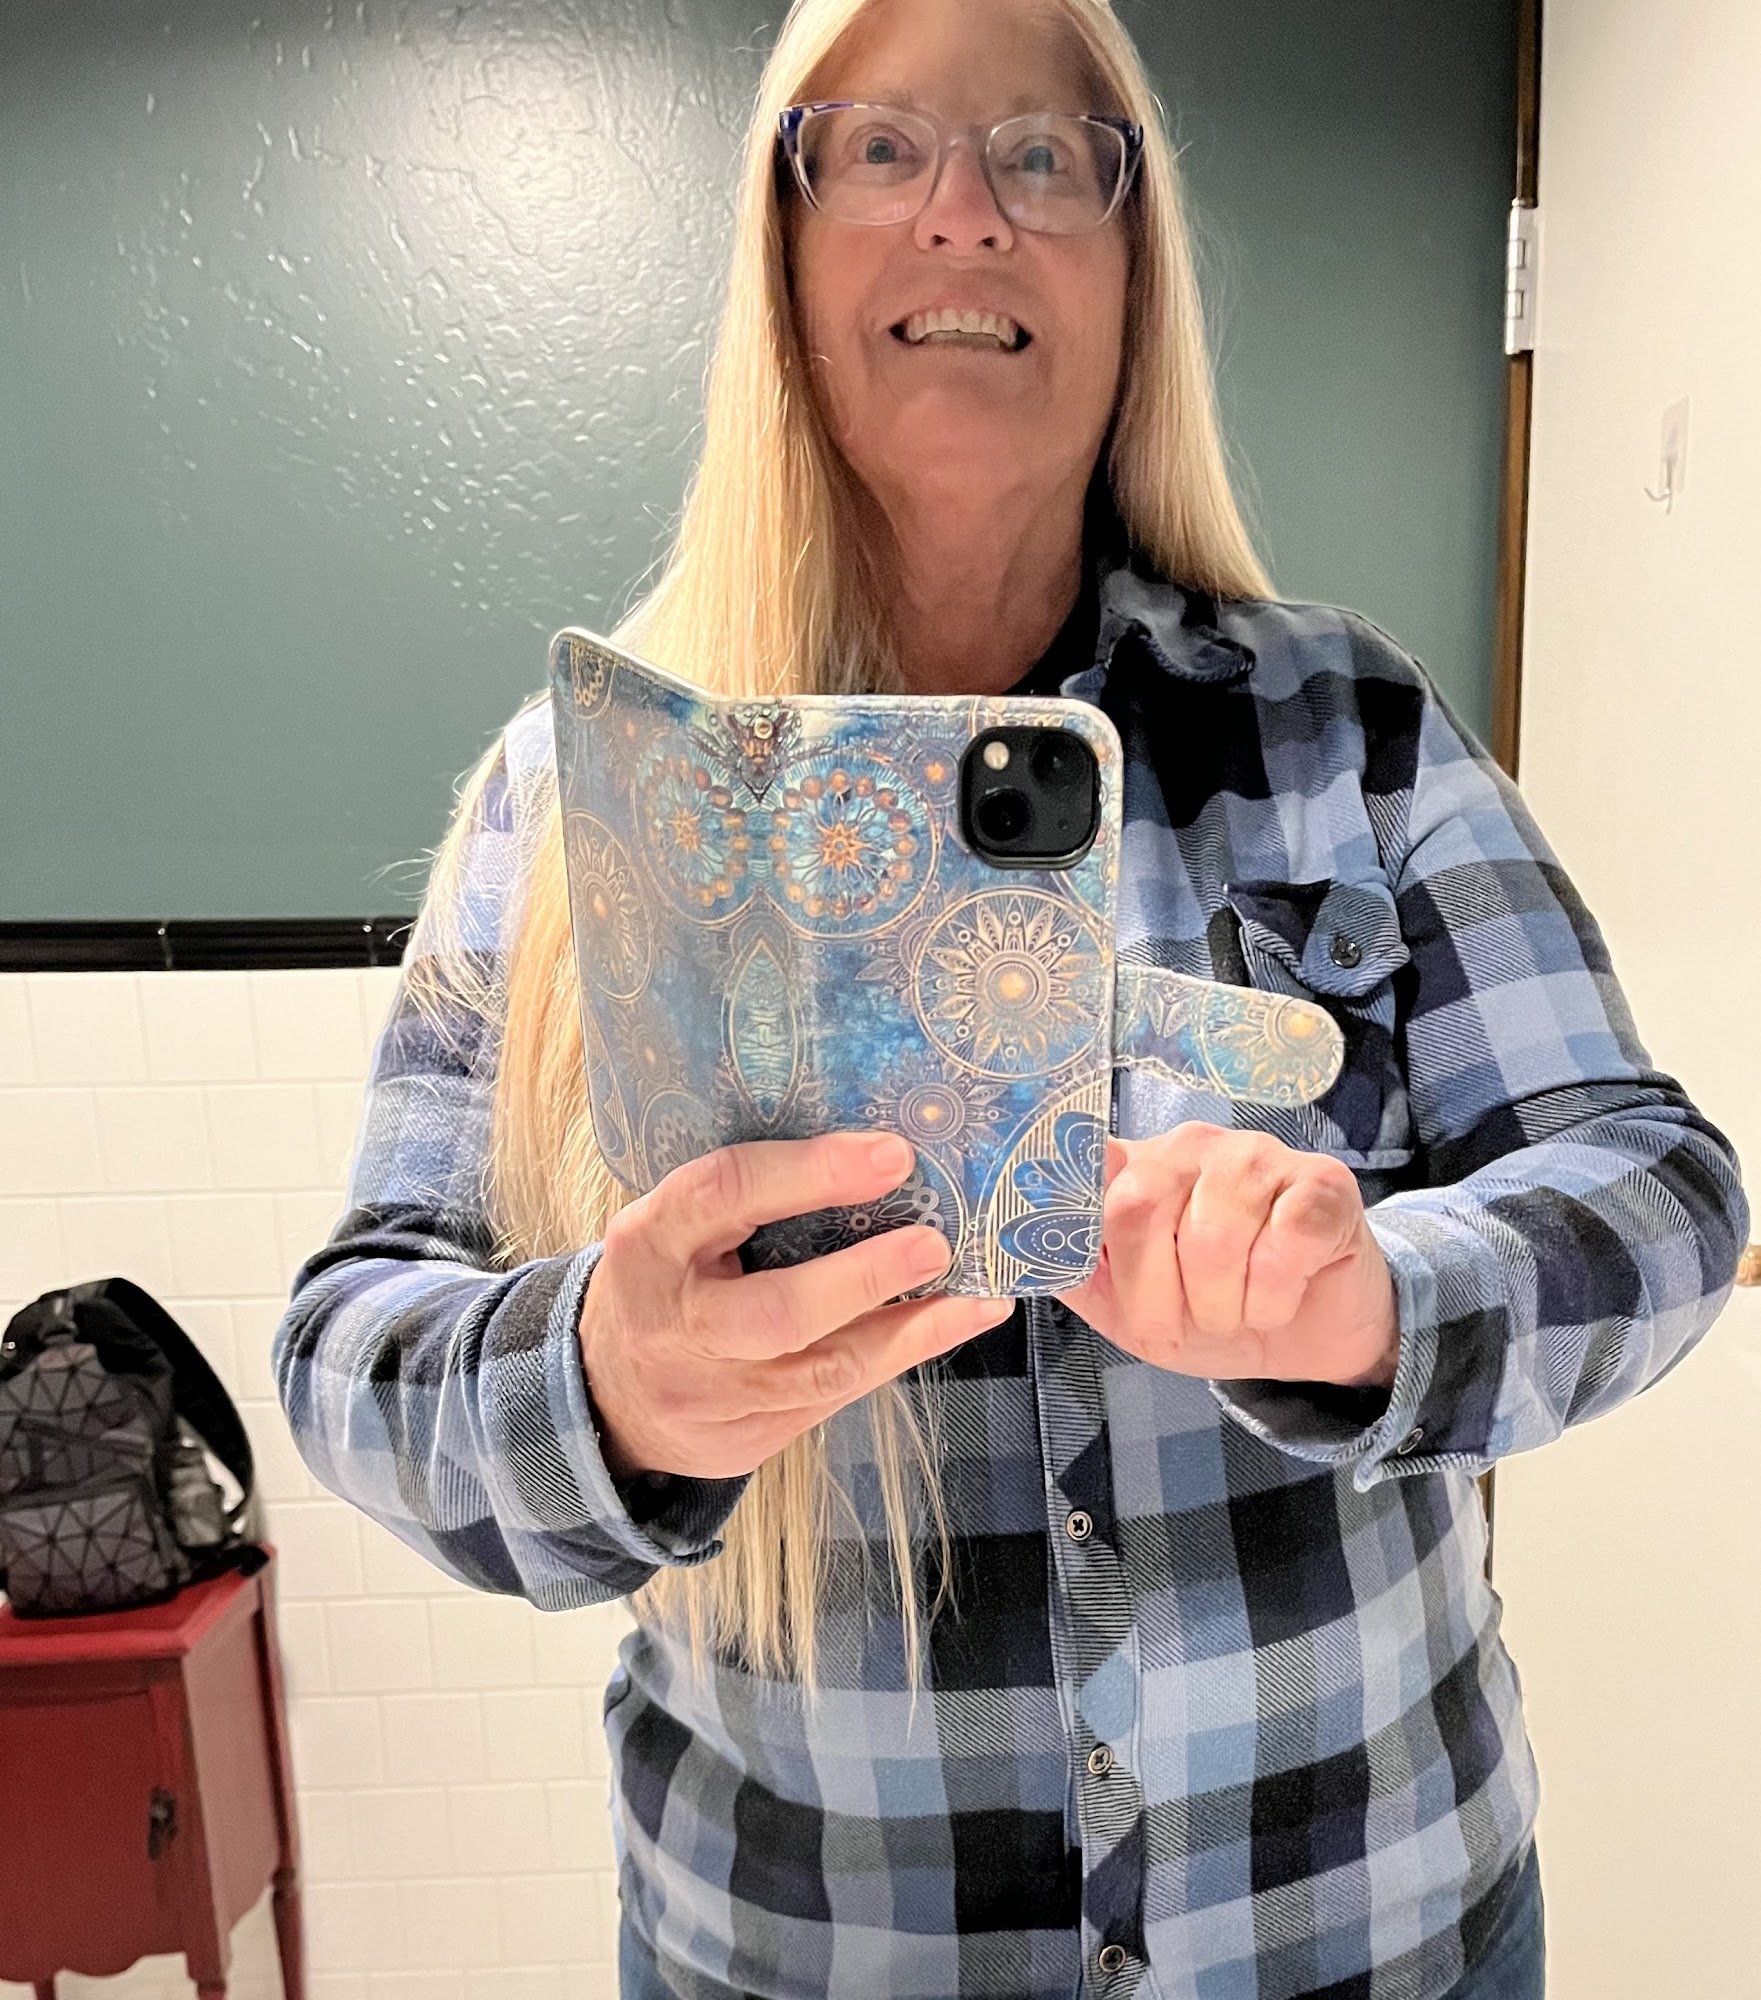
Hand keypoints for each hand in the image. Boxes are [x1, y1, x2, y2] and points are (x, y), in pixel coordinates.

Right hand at [580, 1132, 1011, 1481]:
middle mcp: (674, 1323)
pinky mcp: (744, 1439)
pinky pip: (832, 1400)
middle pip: (777, 1312)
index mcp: (650, 1241)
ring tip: (975, 1298)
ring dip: (908, 1331)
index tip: (891, 1155)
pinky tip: (945, 1325)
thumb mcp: (675, 1224)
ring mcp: (708, 1394)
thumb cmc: (666, 1278)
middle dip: (865, 1279)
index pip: (725, 1193)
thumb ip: (747, 1196)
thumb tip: (874, 1153)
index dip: (812, 1172)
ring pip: (820, 1371)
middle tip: (934, 1244)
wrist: (606, 1395)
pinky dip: (896, 1359)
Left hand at [1055, 1124, 1398, 1389]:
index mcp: (1135, 1169)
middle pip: (1138, 1208)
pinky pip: (1282, 1247)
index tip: (1056, 1242)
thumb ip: (1079, 1271)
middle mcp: (1189, 1147)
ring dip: (1224, 1305)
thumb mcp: (1133, 1307)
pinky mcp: (1321, 1184)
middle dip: (1156, 1294)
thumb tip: (1017, 1249)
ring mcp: (1257, 1156)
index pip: (1080, 1166)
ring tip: (1239, 1310)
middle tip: (1190, 1320)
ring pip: (1213, 1237)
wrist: (1310, 1336)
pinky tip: (1282, 1296)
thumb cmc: (1218, 1309)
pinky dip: (1274, 1297)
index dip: (1063, 1206)